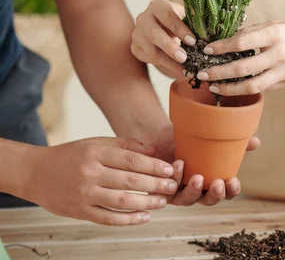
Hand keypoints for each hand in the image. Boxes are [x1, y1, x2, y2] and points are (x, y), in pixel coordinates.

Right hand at [22, 137, 178, 225]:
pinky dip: (128, 220)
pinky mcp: (79, 212)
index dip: (154, 165)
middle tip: (172, 186)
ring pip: (121, 201)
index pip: (131, 160)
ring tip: (162, 202)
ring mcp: (84, 194)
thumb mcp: (96, 143)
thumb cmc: (70, 155)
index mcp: (95, 153)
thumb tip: (154, 151)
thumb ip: (125, 145)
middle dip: (155, 185)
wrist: (35, 173)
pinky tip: (144, 217)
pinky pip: (108, 218)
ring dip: (146, 203)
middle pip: (129, 181)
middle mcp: (89, 173)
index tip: (170, 169)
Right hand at [132, 0, 195, 76]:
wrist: (162, 28)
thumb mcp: (186, 16)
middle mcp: (144, 18)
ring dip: (169, 61)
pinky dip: (166, 67)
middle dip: (170, 47)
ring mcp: (137, 34)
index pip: (167, 15)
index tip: (193, 41)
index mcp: (157, 6)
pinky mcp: (136, 48)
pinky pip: (149, 59)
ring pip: (151, 50)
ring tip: (185, 69)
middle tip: (184, 58)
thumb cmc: (179, 21)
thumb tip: (209, 30)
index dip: (179, 29)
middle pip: (154, 33)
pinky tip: (180, 71)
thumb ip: (194, 21)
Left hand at [151, 125, 260, 205]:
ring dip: (194, 191)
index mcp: (213, 182)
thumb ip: (234, 143)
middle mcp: (198, 191)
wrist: (164, 136)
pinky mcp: (164, 189)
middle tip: (217, 183)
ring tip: (197, 177)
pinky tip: (179, 164)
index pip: (227, 193)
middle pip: (209, 200)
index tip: (233, 181)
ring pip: (189, 200)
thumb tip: (256, 141)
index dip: (232, 191)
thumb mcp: (213, 141)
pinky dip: (176, 177)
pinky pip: (169, 189)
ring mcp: (180, 192)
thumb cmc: (191, 143)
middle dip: (215, 194)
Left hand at [198, 17, 284, 95]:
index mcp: (276, 34)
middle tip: (202, 74)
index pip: (242, 42)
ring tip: (215, 87)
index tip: (208, 50)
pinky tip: (235, 87)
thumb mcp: (280, 23)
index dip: (221, 48)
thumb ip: (256, 32)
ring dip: (230, 88)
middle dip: (219, 73)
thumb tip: (230, 38)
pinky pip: (264, 88)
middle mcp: (280, 54)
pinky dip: (247, 89)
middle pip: (242, 68)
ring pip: (252, 86)